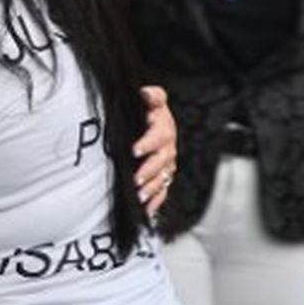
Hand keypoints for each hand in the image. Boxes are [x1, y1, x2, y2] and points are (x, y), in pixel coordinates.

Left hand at [133, 86, 176, 215]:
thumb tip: (147, 94)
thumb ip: (152, 96)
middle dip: (149, 171)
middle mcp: (168, 146)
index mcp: (163, 128)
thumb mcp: (150, 99)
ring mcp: (167, 162)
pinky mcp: (164, 174)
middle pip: (163, 160)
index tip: (135, 150)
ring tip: (140, 196)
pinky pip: (163, 189)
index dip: (148, 143)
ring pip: (163, 177)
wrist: (154, 120)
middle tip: (136, 179)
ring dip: (152, 188)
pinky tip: (148, 211)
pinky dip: (156, 201)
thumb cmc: (149, 111)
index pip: (159, 135)